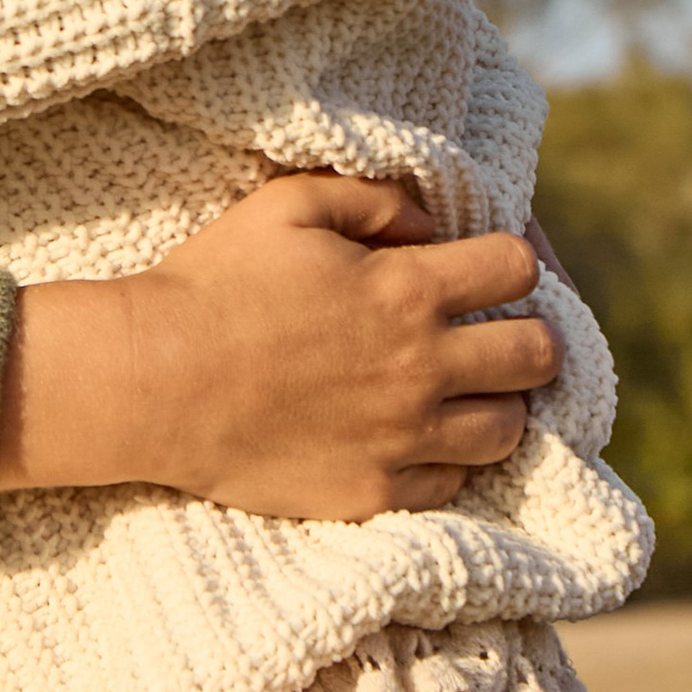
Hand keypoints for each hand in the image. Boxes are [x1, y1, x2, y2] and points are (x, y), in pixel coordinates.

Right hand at [0, 174, 555, 517]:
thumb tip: (426, 225)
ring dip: (496, 403)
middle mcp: (422, 366)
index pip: (518, 269)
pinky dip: (448, 460)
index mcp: (407, 290)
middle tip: (491, 336)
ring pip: (509, 428)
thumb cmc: (211, 283)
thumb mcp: (283, 207)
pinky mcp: (374, 490)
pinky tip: (415, 438)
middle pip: (538, 356)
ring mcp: (403, 437)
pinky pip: (454, 483)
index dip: (508, 263)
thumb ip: (369, 201)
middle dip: (525, 336)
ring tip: (462, 393)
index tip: (481, 271)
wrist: (153, 380)